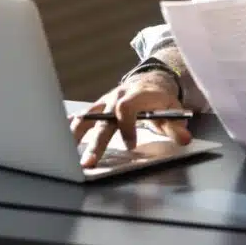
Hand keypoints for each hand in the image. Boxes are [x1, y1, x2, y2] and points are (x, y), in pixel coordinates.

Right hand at [70, 73, 190, 167]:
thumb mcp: (173, 111)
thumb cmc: (161, 101)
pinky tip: (60, 139)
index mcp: (137, 95)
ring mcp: (105, 102)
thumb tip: (185, 139)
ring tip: (66, 153)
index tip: (131, 145)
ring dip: (77, 136)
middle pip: (104, 119)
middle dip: (96, 142)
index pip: (127, 108)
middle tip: (89, 163)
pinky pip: (82, 117)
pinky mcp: (98, 108)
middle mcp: (117, 97)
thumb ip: (177, 127)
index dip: (127, 126)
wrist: (150, 82)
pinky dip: (72, 127)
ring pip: (88, 117)